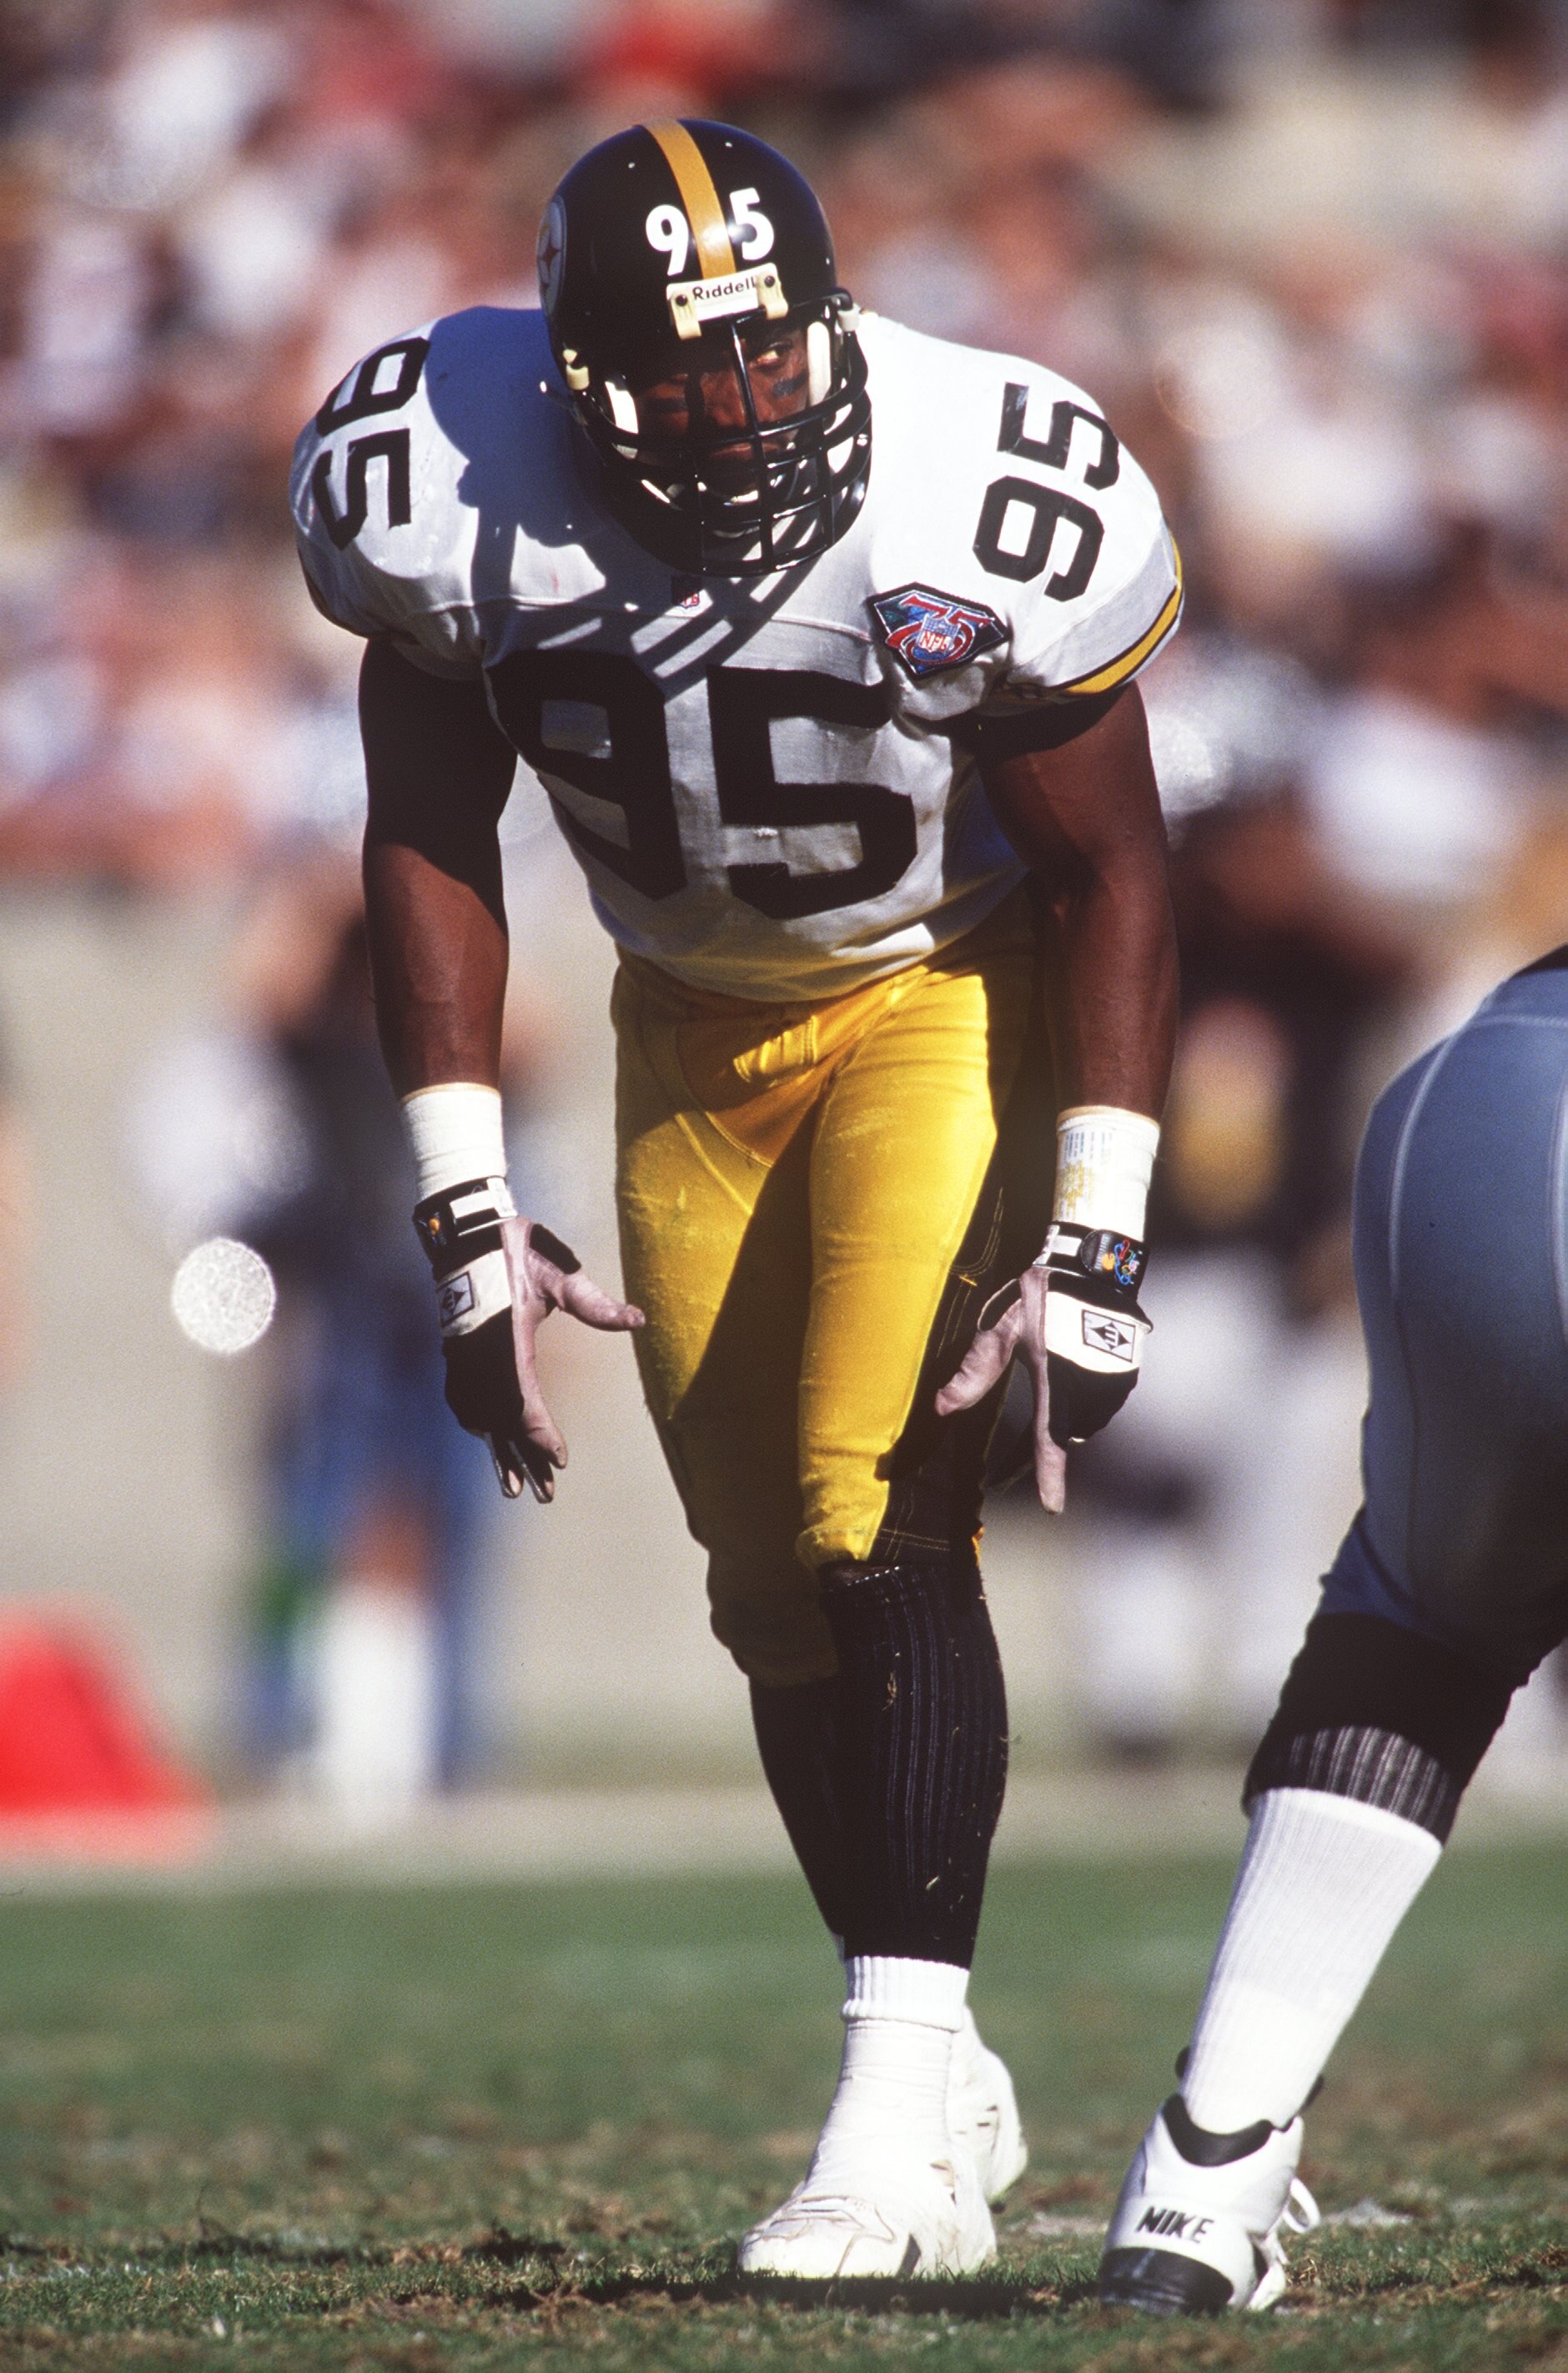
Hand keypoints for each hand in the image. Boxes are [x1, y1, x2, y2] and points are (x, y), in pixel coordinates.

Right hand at [415, 1184, 642, 1500]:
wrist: (464, 1230)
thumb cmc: (517, 1248)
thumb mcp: (558, 1270)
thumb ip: (594, 1302)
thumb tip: (639, 1321)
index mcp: (506, 1339)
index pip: (523, 1400)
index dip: (540, 1434)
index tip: (559, 1459)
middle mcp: (479, 1356)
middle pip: (502, 1421)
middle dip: (524, 1459)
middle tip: (545, 1495)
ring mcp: (462, 1356)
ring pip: (481, 1417)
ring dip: (499, 1451)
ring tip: (513, 1487)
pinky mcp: (456, 1352)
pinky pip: (464, 1401)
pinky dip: (478, 1425)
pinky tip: (487, 1440)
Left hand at [935, 1227, 1148, 1512]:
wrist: (1096, 1266)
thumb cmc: (1043, 1293)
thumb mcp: (1002, 1328)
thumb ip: (975, 1370)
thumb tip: (941, 1407)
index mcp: (1056, 1380)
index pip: (1050, 1440)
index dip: (1049, 1477)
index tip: (1052, 1508)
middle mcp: (1089, 1389)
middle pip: (1060, 1436)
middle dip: (1033, 1454)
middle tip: (998, 1472)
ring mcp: (1112, 1385)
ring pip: (1080, 1424)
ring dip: (1058, 1426)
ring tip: (1034, 1422)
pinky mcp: (1126, 1377)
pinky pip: (1098, 1407)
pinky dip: (1079, 1408)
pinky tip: (1063, 1390)